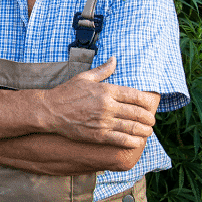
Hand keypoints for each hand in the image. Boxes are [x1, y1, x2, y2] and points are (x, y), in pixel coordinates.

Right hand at [42, 56, 157, 147]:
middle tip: (151, 120)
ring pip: (133, 127)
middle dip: (149, 118)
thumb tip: (114, 59)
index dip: (148, 102)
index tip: (151, 105)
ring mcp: (103, 122)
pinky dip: (133, 141)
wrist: (49, 110)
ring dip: (144, 130)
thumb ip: (102, 70)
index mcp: (106, 90)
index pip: (136, 96)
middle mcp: (107, 106)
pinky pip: (122, 140)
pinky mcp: (98, 135)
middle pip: (138, 113)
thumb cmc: (66, 93)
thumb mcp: (84, 77)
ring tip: (147, 131)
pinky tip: (137, 141)